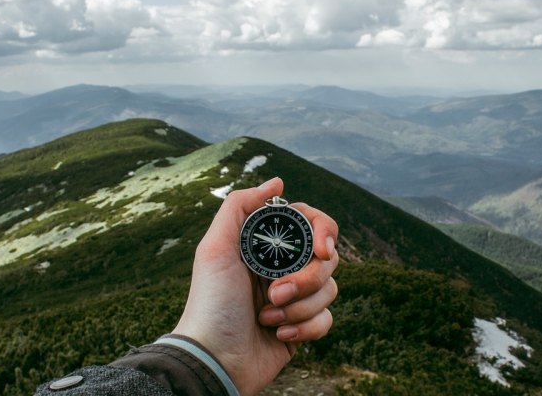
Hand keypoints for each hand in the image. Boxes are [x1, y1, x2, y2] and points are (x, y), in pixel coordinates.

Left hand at [172, 177, 339, 394]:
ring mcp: (295, 298)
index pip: (311, 225)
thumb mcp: (215, 248)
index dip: (324, 233)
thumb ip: (240, 206)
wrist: (214, 358)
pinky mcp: (302, 327)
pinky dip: (306, 328)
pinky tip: (279, 335)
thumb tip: (278, 182)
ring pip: (330, 290)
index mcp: (266, 246)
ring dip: (299, 307)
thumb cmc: (211, 302)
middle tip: (275, 293)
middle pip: (327, 259)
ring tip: (267, 317)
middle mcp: (283, 268)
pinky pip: (327, 319)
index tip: (322, 250)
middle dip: (305, 279)